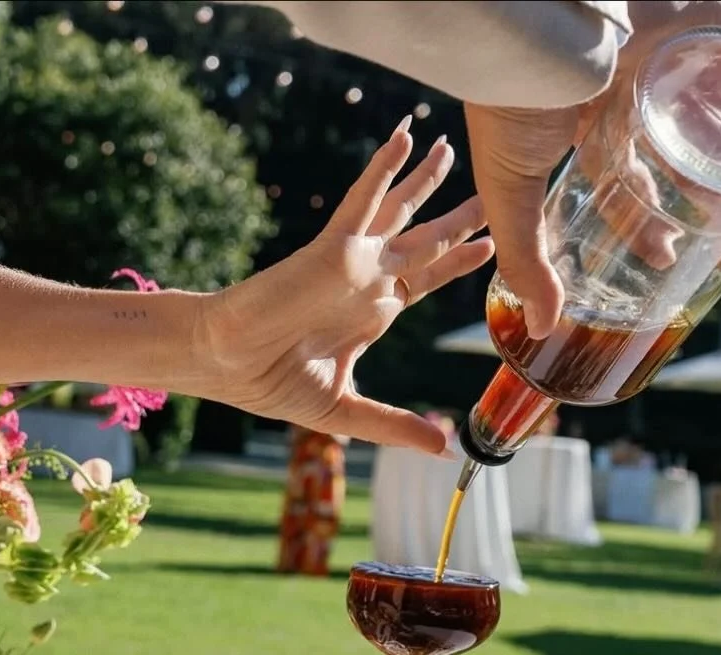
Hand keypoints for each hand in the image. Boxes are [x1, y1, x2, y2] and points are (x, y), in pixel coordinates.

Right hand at [198, 122, 492, 453]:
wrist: (228, 363)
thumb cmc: (272, 385)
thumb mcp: (347, 411)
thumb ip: (396, 426)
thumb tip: (444, 449)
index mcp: (368, 315)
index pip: (422, 282)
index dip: (455, 264)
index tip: (490, 248)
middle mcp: (365, 282)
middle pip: (421, 242)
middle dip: (455, 219)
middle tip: (492, 195)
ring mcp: (351, 261)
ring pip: (398, 211)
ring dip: (423, 179)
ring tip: (449, 146)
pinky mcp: (332, 248)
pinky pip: (363, 202)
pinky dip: (383, 171)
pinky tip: (403, 138)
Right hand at [467, 1, 720, 338]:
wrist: (521, 31)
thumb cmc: (506, 108)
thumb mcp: (511, 196)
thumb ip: (527, 261)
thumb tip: (542, 327)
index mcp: (589, 132)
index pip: (629, 186)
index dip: (649, 225)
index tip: (670, 259)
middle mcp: (628, 96)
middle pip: (679, 156)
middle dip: (709, 203)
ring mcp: (662, 56)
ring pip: (713, 107)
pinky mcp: (694, 16)